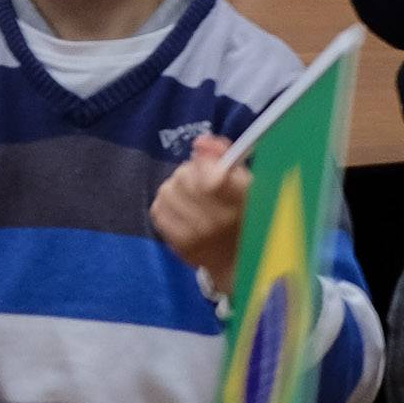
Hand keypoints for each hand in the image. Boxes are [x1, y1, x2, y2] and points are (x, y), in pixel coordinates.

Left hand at [152, 134, 249, 296]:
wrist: (240, 260)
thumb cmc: (243, 212)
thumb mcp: (245, 178)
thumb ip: (224, 154)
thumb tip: (200, 142)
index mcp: (244, 201)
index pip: (212, 176)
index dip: (205, 163)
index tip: (209, 163)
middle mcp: (220, 221)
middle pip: (185, 177)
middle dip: (191, 173)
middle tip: (204, 184)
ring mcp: (197, 234)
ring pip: (168, 190)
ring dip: (178, 189)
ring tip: (194, 198)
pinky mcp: (179, 244)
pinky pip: (158, 209)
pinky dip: (168, 205)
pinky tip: (183, 210)